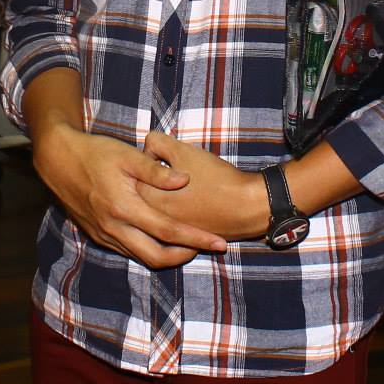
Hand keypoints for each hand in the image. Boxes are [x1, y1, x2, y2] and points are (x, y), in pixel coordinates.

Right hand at [33, 122, 226, 268]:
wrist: (57, 160)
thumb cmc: (94, 152)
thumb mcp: (126, 155)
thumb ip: (156, 171)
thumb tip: (185, 180)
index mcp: (124, 208)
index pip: (168, 232)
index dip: (197, 239)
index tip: (219, 243)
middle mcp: (114, 228)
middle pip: (156, 257)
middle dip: (185, 256)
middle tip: (208, 247)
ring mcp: (104, 235)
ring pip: (141, 257)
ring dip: (167, 254)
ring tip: (190, 244)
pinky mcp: (98, 235)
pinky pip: (128, 251)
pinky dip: (148, 249)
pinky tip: (161, 239)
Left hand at [140, 131, 268, 241]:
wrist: (247, 207)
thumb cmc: (215, 178)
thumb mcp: (183, 151)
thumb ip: (157, 143)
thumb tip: (148, 146)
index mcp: (147, 197)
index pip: (136, 173)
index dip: (154, 161)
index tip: (171, 160)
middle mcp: (152, 219)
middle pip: (146, 191)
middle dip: (159, 180)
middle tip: (183, 172)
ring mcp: (169, 233)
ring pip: (160, 207)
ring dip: (169, 195)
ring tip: (191, 187)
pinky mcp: (185, 240)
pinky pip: (175, 221)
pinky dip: (182, 210)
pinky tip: (198, 201)